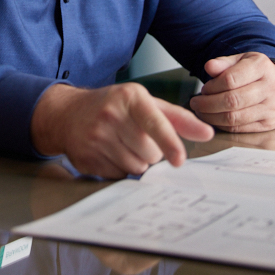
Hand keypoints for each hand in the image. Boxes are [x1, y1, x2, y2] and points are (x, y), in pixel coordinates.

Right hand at [30, 83, 213, 178]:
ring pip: (136, 168)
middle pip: (150, 153)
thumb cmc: (113, 106)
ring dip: (136, 162)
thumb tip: (207, 134)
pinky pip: (118, 176)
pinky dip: (120, 169)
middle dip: (151, 152)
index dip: (169, 142)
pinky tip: (109, 153)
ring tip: (122, 144)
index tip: (179, 160)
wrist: (67, 113)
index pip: (154, 122)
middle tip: (136, 138)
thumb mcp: (144, 103)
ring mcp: (96, 137)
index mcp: (130, 97)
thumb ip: (178, 119)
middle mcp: (111, 115)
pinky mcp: (86, 158)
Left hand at [189, 52, 274, 131]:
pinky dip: (221, 125)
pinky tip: (214, 119)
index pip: (230, 80)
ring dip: (211, 117)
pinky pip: (239, 129)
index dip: (212, 87)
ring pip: (234, 118)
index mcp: (261, 67)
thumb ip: (223, 63)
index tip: (204, 89)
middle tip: (196, 103)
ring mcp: (271, 108)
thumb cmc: (255, 72)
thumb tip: (209, 67)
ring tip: (201, 111)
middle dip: (208, 104)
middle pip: (231, 101)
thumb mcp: (240, 60)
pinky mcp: (268, 124)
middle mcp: (270, 88)